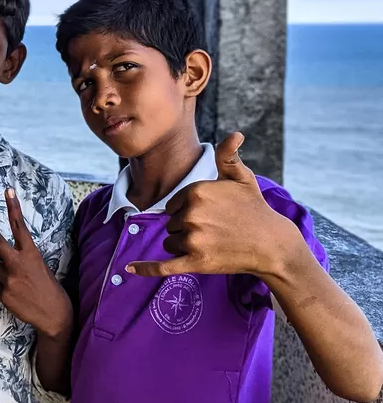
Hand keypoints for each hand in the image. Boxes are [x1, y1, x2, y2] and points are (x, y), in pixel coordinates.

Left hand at [0, 189, 72, 339]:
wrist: (54, 313)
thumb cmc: (44, 284)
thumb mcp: (33, 265)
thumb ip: (11, 256)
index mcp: (30, 253)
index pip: (20, 226)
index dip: (13, 207)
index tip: (8, 191)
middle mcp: (18, 262)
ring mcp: (9, 278)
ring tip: (16, 280)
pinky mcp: (3, 292)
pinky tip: (14, 291)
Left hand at [126, 133, 300, 278]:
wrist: (272, 244)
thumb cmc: (254, 208)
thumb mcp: (242, 178)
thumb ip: (228, 156)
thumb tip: (234, 134)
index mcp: (196, 191)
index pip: (172, 205)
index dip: (188, 211)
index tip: (212, 213)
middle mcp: (191, 214)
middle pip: (171, 224)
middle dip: (188, 227)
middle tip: (217, 229)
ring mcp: (193, 239)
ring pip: (170, 243)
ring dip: (184, 245)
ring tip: (213, 243)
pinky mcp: (196, 262)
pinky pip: (164, 266)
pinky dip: (146, 268)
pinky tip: (129, 267)